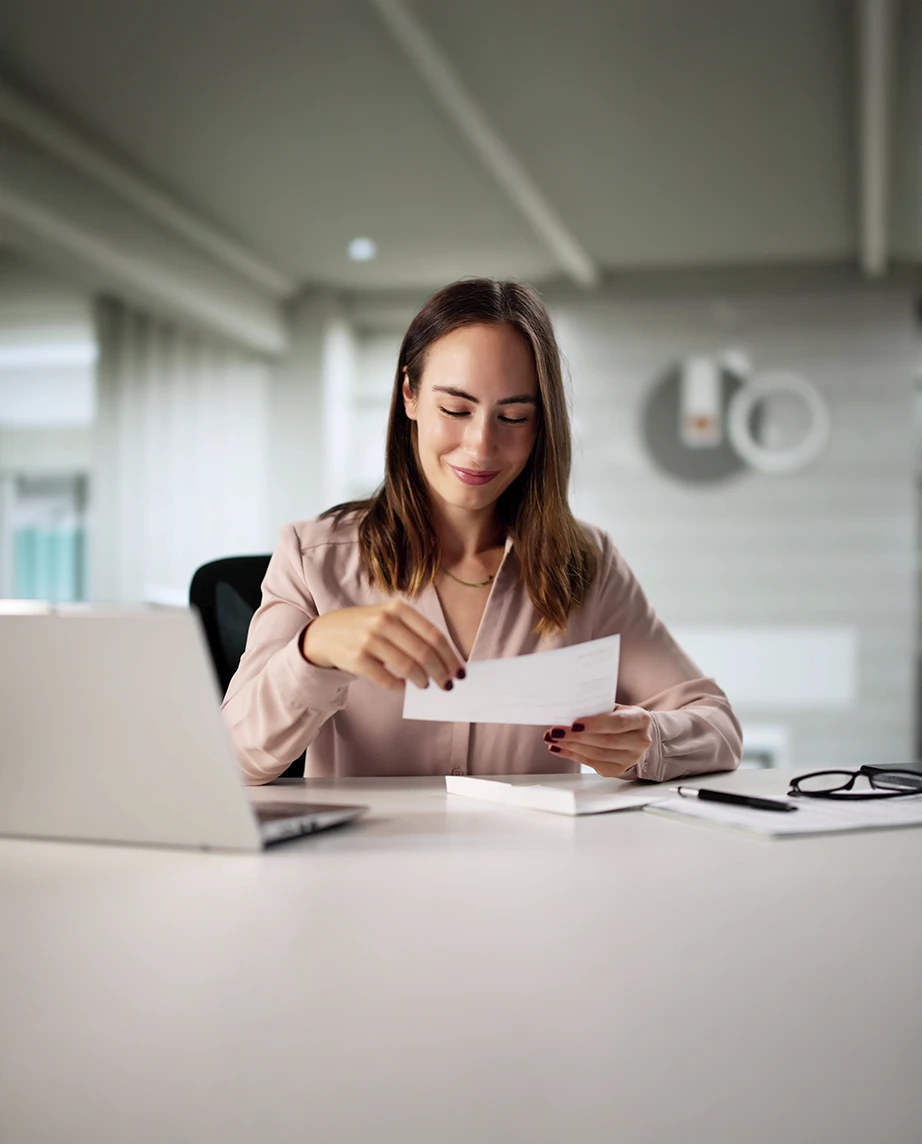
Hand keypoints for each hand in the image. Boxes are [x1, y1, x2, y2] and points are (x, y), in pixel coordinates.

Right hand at [300, 600, 464, 693]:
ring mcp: (369, 639)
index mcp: (397, 608)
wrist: (325, 633)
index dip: (449, 656)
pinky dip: (399, 686)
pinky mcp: (357, 658)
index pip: (433, 635)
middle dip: (440, 672)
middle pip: (424, 652)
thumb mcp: (388, 618)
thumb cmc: (365, 627)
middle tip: (447, 685)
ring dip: (422, 681)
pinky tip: (403, 686)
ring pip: (408, 666)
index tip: (459, 671)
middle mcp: (384, 621)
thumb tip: (444, 661)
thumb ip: (413, 634)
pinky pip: (387, 679)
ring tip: (425, 685)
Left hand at [543, 705, 652, 776]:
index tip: (574, 724)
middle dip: (576, 737)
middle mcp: (640, 741)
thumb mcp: (614, 708)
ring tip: (553, 739)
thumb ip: (597, 709)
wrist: (634, 734)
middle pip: (605, 741)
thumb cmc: (620, 717)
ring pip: (596, 755)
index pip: (618, 722)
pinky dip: (573, 755)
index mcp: (640, 720)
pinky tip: (560, 748)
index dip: (595, 724)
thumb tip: (569, 711)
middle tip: (556, 731)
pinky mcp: (617, 769)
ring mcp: (630, 758)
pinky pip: (592, 764)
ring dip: (570, 747)